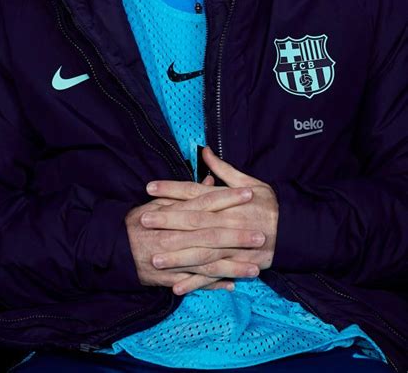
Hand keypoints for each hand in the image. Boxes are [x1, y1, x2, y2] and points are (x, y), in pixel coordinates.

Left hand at [143, 146, 278, 294]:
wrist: (294, 230)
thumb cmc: (268, 203)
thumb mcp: (249, 181)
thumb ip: (223, 169)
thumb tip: (204, 152)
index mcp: (227, 200)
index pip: (194, 192)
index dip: (171, 189)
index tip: (150, 188)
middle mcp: (227, 221)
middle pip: (193, 221)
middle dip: (167, 221)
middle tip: (144, 222)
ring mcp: (232, 244)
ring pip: (201, 251)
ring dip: (177, 257)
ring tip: (155, 259)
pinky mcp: (238, 264)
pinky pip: (214, 275)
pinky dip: (196, 282)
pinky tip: (177, 287)